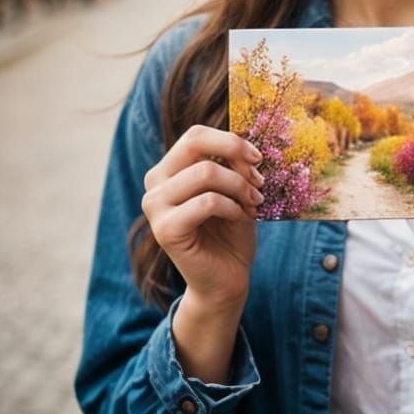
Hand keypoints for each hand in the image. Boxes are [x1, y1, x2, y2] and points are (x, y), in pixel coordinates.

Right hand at [142, 125, 264, 309]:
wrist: (226, 278)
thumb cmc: (231, 230)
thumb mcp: (235, 189)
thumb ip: (233, 164)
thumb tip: (245, 145)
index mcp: (169, 170)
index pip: (196, 135)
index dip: (231, 140)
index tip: (257, 158)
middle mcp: (155, 184)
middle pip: (195, 143)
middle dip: (235, 153)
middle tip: (258, 178)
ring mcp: (155, 207)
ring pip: (206, 172)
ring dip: (239, 186)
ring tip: (253, 203)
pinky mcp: (165, 230)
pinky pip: (207, 202)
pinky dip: (233, 207)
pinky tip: (241, 218)